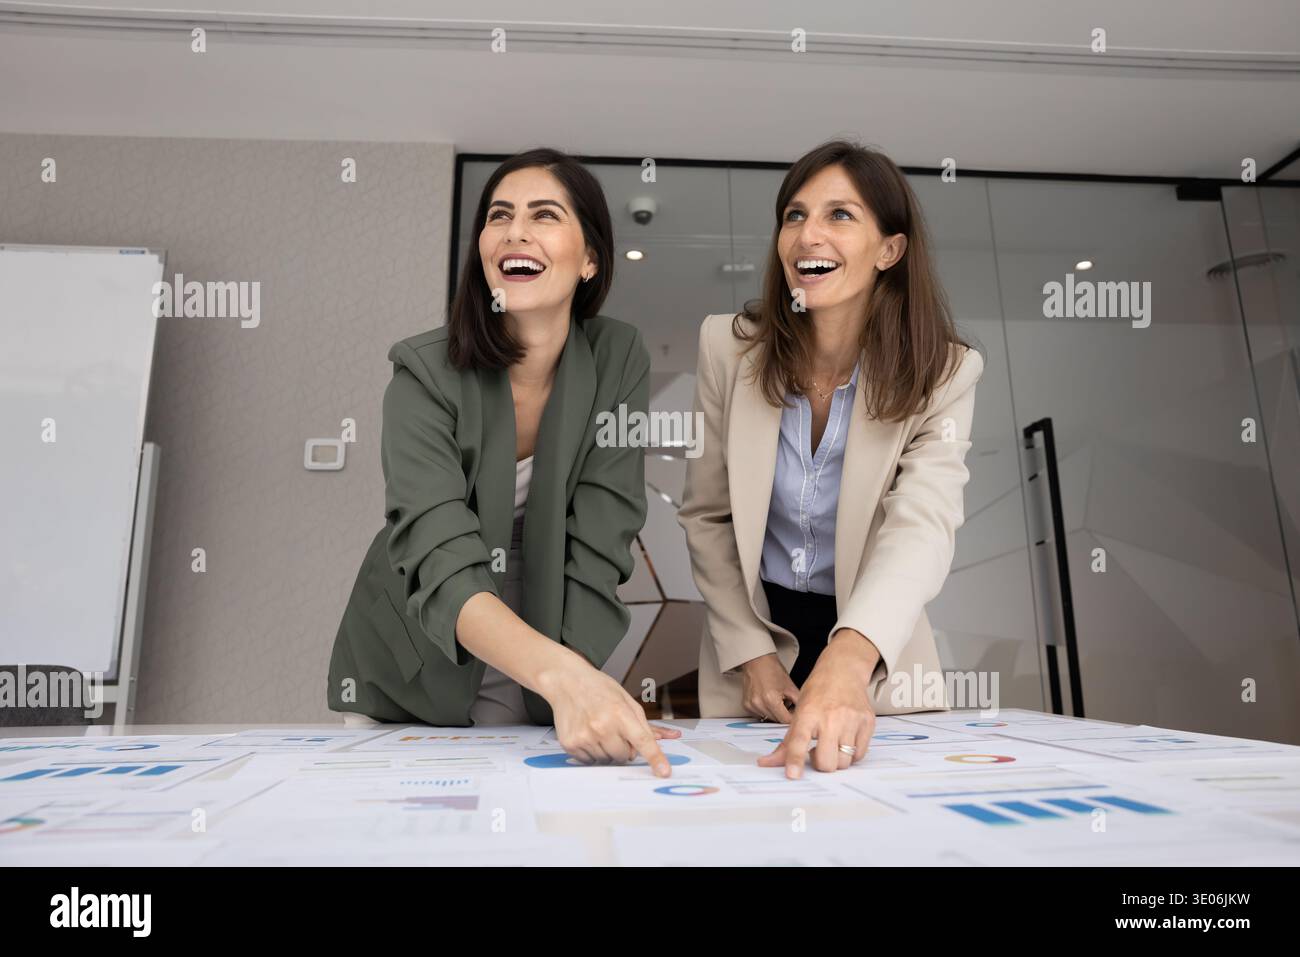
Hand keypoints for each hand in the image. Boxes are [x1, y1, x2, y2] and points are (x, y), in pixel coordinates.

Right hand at [539, 657, 681, 776]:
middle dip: (624, 747)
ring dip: (607, 749)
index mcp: (620, 713)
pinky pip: (589, 761)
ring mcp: (585, 736)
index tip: (663, 772)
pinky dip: (591, 751)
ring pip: (607, 760)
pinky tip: (587, 732)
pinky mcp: (570, 744)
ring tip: (598, 728)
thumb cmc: (598, 689)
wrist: (567, 682)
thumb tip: (664, 738)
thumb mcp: (626, 700)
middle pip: (625, 756)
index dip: (655, 758)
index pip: (643, 741)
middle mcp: (602, 726)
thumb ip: (644, 723)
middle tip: (615, 730)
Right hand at [740, 653, 799, 722]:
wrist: (757, 661)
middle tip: (787, 704)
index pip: (785, 720)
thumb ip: (798, 703)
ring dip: (774, 713)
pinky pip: (759, 714)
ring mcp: (751, 706)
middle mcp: (759, 704)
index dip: (793, 718)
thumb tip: (802, 713)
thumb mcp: (790, 686)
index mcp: (771, 700)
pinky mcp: (746, 705)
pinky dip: (765, 710)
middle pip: (776, 721)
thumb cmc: (773, 670)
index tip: (795, 714)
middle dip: (784, 715)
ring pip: (768, 718)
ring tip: (777, 700)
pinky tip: (767, 700)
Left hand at [758, 629, 878, 777]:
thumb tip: (766, 763)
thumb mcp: (798, 713)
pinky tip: (844, 740)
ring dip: (836, 760)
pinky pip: (859, 755)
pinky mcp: (868, 723)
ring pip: (844, 762)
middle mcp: (831, 717)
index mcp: (808, 713)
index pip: (799, 741)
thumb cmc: (818, 693)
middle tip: (817, 751)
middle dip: (820, 764)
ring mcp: (852, 720)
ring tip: (831, 745)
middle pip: (827, 761)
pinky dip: (851, 754)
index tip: (793, 775)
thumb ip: (786, 742)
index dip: (795, 760)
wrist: (843, 671)